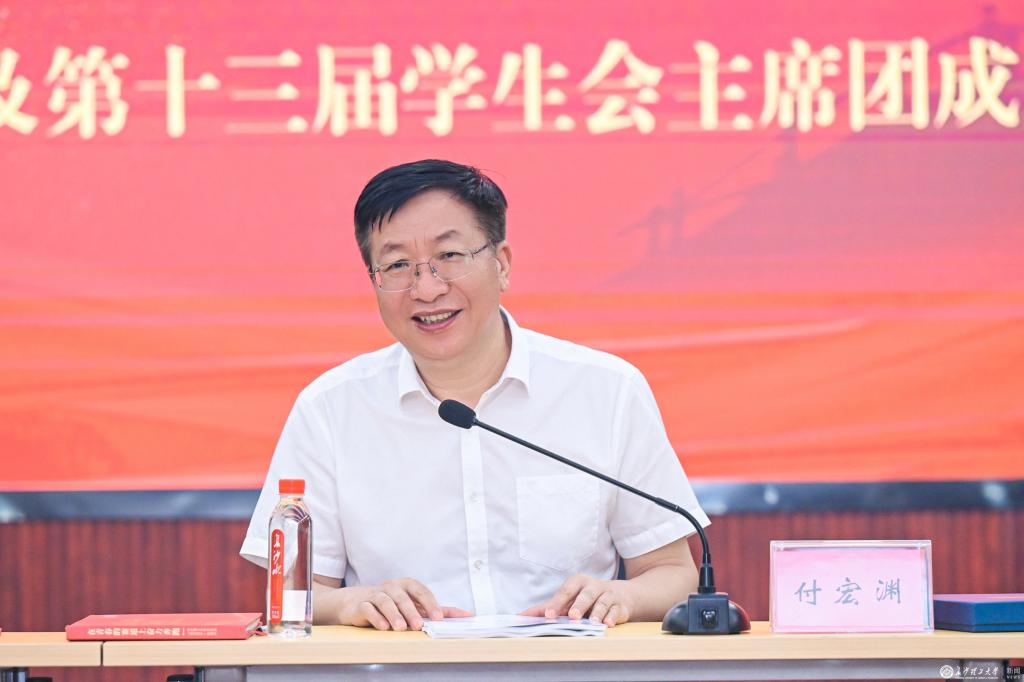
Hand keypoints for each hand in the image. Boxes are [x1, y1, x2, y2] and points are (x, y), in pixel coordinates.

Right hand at [337, 578, 472, 630]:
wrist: (354, 601)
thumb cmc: (389, 602)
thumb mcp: (412, 604)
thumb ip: (435, 609)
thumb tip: (464, 614)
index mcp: (406, 585)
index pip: (420, 591)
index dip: (430, 603)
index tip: (439, 617)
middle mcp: (391, 587)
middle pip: (403, 596)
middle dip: (412, 611)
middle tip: (419, 625)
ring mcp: (375, 594)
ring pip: (385, 601)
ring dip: (394, 614)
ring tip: (401, 628)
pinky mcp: (361, 604)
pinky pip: (368, 608)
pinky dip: (376, 617)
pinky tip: (383, 627)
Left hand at [520, 574, 635, 626]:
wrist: (619, 595)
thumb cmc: (586, 598)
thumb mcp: (568, 600)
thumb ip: (547, 607)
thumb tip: (522, 616)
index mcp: (578, 582)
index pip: (566, 591)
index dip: (557, 602)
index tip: (548, 615)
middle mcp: (593, 586)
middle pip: (586, 594)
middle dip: (579, 605)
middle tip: (573, 617)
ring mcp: (608, 595)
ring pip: (602, 602)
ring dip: (597, 612)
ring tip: (593, 623)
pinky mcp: (619, 606)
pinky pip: (616, 610)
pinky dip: (612, 616)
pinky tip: (608, 624)